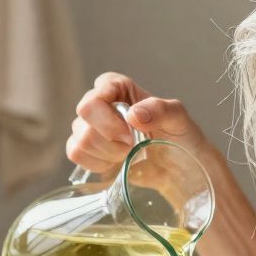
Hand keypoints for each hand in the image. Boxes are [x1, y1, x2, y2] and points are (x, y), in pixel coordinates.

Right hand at [68, 72, 214, 173]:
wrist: (180, 168)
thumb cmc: (180, 138)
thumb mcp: (179, 119)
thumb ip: (161, 110)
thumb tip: (134, 114)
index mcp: (120, 88)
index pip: (97, 92)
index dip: (109, 116)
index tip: (131, 132)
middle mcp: (102, 103)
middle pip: (84, 115)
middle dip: (110, 137)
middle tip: (133, 145)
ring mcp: (92, 127)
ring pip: (80, 138)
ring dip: (106, 153)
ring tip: (127, 154)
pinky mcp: (88, 149)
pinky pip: (75, 153)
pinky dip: (96, 163)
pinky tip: (115, 163)